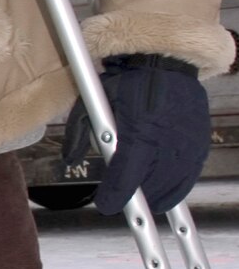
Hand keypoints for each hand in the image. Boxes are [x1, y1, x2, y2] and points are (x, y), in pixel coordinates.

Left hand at [61, 53, 208, 215]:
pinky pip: (190, 174)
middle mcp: (167, 140)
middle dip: (136, 198)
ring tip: (145, 200)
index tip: (106, 205)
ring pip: (171, 184)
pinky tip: (165, 192)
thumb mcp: (95, 101)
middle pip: (150, 185)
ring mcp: (187, 142)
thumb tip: (69, 160)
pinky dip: (177, 187)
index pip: (127, 177)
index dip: (115, 196)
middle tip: (123, 201)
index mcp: (139, 131)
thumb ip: (79, 132)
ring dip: (156, 196)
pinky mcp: (199, 141)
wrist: (165, 63)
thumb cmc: (127, 82)